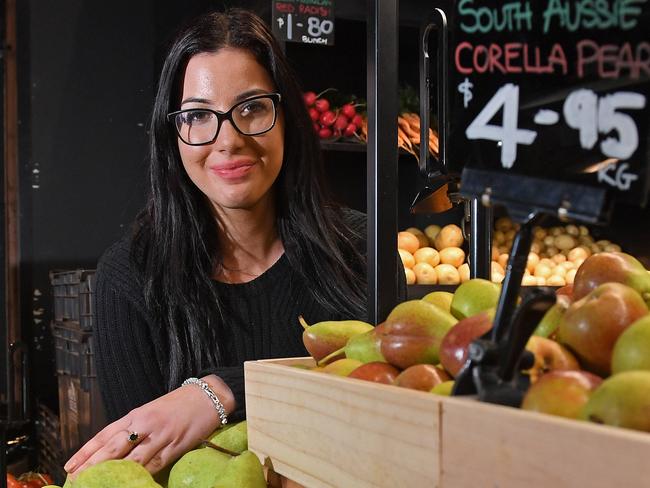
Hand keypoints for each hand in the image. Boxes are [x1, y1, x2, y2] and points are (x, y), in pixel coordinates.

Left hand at [64, 375, 233, 475]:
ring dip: (113, 474)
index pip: (105, 434)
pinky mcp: (175, 445)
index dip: (86, 451)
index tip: (69, 467)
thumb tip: (113, 450)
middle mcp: (144, 424)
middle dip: (92, 465)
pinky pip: (154, 463)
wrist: (208, 395)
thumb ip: (134, 428)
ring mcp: (160, 435)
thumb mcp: (152, 411)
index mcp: (136, 414)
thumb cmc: (179, 404)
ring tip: (97, 485)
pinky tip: (129, 482)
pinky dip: (141, 475)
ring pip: (131, 459)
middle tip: (75, 480)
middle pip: (113, 447)